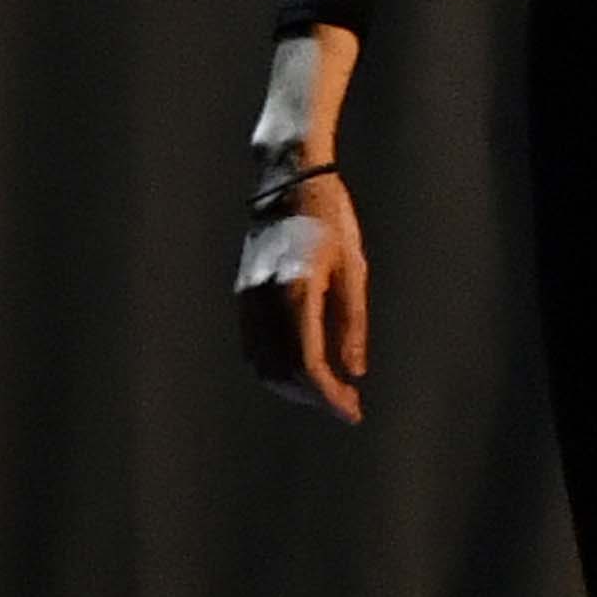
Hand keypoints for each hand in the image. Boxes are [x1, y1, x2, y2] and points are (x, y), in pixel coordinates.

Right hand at [236, 178, 368, 419]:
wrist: (286, 184)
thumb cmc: (330, 220)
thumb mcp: (354, 269)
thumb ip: (351, 323)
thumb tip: (353, 371)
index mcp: (295, 294)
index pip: (308, 364)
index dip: (329, 396)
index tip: (352, 411)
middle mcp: (263, 302)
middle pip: (282, 372)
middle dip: (313, 396)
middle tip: (346, 404)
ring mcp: (247, 300)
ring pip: (262, 364)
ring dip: (292, 387)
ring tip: (327, 392)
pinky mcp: (242, 295)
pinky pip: (253, 347)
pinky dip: (275, 368)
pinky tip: (301, 370)